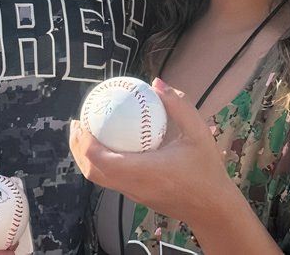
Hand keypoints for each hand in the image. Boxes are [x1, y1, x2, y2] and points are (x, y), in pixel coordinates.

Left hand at [69, 78, 236, 226]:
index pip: (101, 159)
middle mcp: (133, 185)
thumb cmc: (207, 170)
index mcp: (143, 170)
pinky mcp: (138, 197)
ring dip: (86, 157)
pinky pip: (111, 180)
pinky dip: (101, 164)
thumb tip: (156, 83)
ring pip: (99, 178)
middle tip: (77, 124)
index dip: (84, 141)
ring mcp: (133, 194)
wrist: (212, 207)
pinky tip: (112, 147)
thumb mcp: (198, 132)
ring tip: (87, 134)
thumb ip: (179, 106)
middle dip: (77, 148)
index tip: (81, 121)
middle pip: (92, 171)